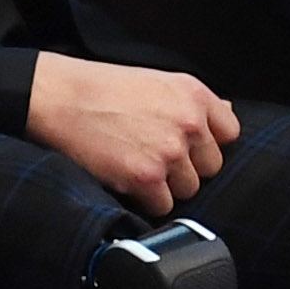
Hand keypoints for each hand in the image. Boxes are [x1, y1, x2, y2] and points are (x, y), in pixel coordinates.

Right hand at [24, 53, 237, 219]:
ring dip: (165, 185)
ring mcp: (169, 151)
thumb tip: (227, 114)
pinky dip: (145, 200)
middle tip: (152, 154)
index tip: (187, 145)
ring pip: (188, 189)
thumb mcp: (157, 82)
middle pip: (211, 167)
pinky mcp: (146, 177)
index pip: (229, 133)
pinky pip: (163, 206)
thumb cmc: (102, 90)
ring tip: (135, 163)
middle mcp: (188, 122)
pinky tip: (125, 177)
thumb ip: (193, 103)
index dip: (207, 143)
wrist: (60, 98)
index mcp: (193, 95)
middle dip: (185, 167)